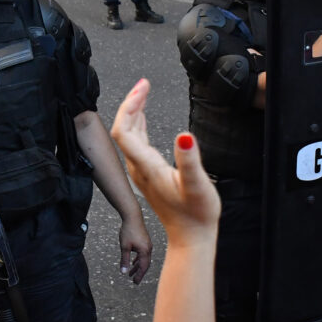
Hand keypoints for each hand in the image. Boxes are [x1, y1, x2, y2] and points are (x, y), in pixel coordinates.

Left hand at [111, 79, 220, 245]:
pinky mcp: (149, 176)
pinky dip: (140, 126)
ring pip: (129, 137)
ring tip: (144, 93)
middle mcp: (139, 169)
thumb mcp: (197, 185)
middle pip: (124, 130)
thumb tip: (184, 135)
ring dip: (135, 113)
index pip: (125, 130)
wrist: (192, 238)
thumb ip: (189, 159)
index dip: (131, 105)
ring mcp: (143, 173)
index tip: (144, 86)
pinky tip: (145, 120)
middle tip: (145, 83)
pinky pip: (137, 145)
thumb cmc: (197, 214)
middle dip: (132, 103)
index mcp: (147, 167)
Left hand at [119, 216, 152, 282]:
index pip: (143, 267)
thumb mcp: (124, 247)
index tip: (135, 282)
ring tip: (130, 273)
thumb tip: (124, 272)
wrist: (133, 216)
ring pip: (144, 259)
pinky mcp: (145, 241)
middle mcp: (149, 248)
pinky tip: (133, 262)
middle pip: (145, 264)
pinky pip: (143, 253)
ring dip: (137, 266)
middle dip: (139, 273)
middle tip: (134, 281)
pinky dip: (138, 259)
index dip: (139, 275)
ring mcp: (147, 245)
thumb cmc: (128, 231)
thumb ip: (124, 260)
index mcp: (145, 251)